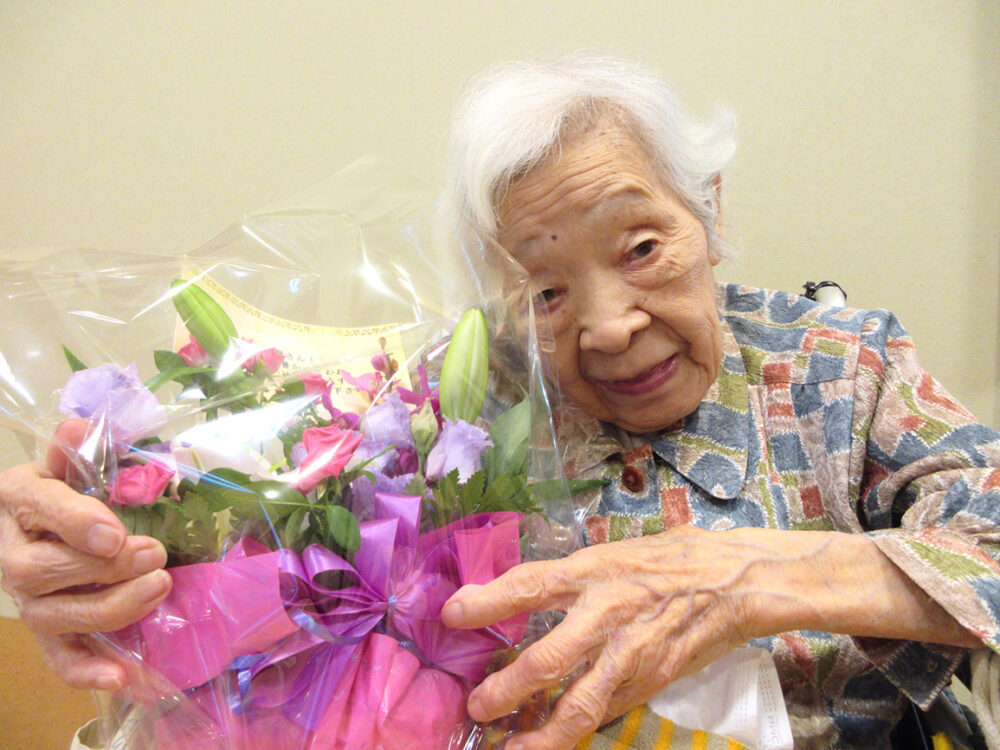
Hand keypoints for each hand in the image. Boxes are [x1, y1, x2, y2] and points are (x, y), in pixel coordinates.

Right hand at [0, 419, 170, 690]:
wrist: (25, 529)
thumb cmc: (57, 492)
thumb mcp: (62, 464)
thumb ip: (74, 450)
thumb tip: (78, 425)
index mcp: (20, 502)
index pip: (42, 509)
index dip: (77, 523)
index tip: (116, 532)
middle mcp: (15, 557)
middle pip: (44, 572)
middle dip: (105, 567)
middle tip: (157, 553)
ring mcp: (30, 600)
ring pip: (56, 616)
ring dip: (111, 608)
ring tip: (159, 588)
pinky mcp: (48, 632)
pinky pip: (60, 659)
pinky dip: (89, 670)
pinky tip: (123, 677)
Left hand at [442, 525, 771, 749]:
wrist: (734, 581)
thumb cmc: (668, 559)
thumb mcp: (612, 552)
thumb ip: (567, 576)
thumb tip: (514, 591)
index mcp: (593, 570)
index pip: (529, 584)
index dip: (488, 600)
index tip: (450, 614)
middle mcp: (608, 613)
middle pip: (547, 660)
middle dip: (506, 691)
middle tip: (476, 708)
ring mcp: (631, 655)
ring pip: (579, 706)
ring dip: (540, 734)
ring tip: (510, 749)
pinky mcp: (651, 682)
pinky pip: (606, 713)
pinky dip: (577, 731)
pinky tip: (554, 739)